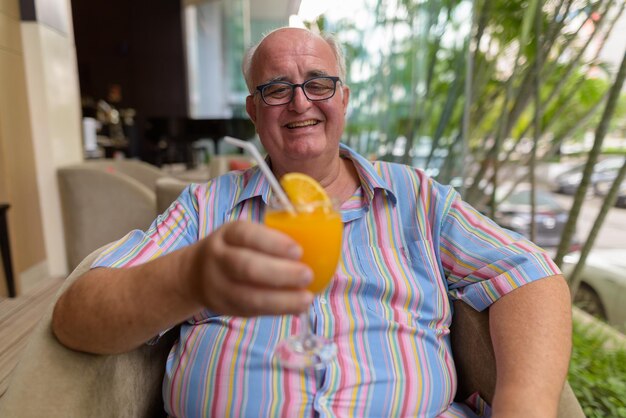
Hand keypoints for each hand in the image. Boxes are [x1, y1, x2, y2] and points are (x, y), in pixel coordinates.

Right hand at [188, 220, 313, 316]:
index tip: (299, 251)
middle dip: (280, 273)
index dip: (273, 243)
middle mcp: (219, 257)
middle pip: (247, 266)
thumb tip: (318, 249)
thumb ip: (270, 240)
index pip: (248, 235)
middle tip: (307, 275)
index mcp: (228, 233)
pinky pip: (251, 310)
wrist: (195, 273)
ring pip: (248, 295)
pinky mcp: (224, 307)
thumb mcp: (244, 235)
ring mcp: (218, 285)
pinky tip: (295, 308)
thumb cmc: (236, 249)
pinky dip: (276, 310)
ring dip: (281, 299)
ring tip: (306, 299)